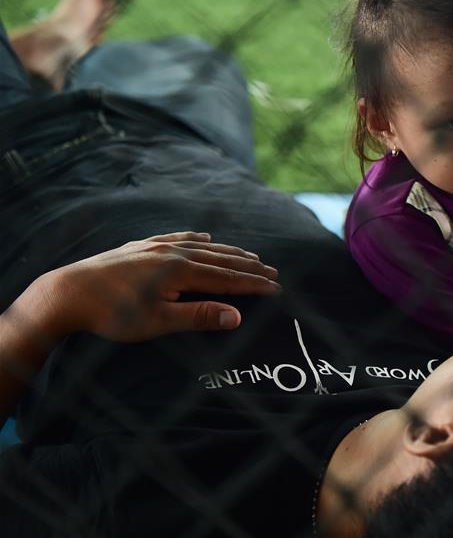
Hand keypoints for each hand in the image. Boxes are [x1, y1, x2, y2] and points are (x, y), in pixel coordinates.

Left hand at [37, 231, 280, 341]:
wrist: (67, 293)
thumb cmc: (113, 314)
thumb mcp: (159, 322)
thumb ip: (199, 316)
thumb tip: (237, 316)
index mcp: (181, 271)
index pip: (227, 278)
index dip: (254, 284)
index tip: (276, 288)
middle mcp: (173, 253)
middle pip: (220, 259)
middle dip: (249, 266)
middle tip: (273, 272)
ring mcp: (155, 246)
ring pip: (202, 247)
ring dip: (229, 252)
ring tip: (250, 255)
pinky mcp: (139, 247)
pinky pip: (177, 238)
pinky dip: (196, 239)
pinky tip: (204, 238)